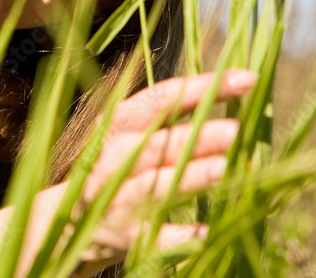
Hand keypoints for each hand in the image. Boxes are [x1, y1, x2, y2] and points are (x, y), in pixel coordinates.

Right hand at [77, 69, 255, 268]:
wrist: (69, 223)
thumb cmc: (117, 170)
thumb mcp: (135, 136)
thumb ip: (173, 117)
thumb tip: (229, 91)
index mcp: (119, 125)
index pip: (162, 99)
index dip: (202, 87)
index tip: (246, 79)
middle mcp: (113, 159)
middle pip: (155, 144)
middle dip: (194, 136)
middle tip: (235, 130)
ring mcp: (115, 199)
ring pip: (151, 186)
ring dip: (186, 177)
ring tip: (222, 169)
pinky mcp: (123, 236)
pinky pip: (152, 237)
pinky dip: (178, 236)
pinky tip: (206, 232)